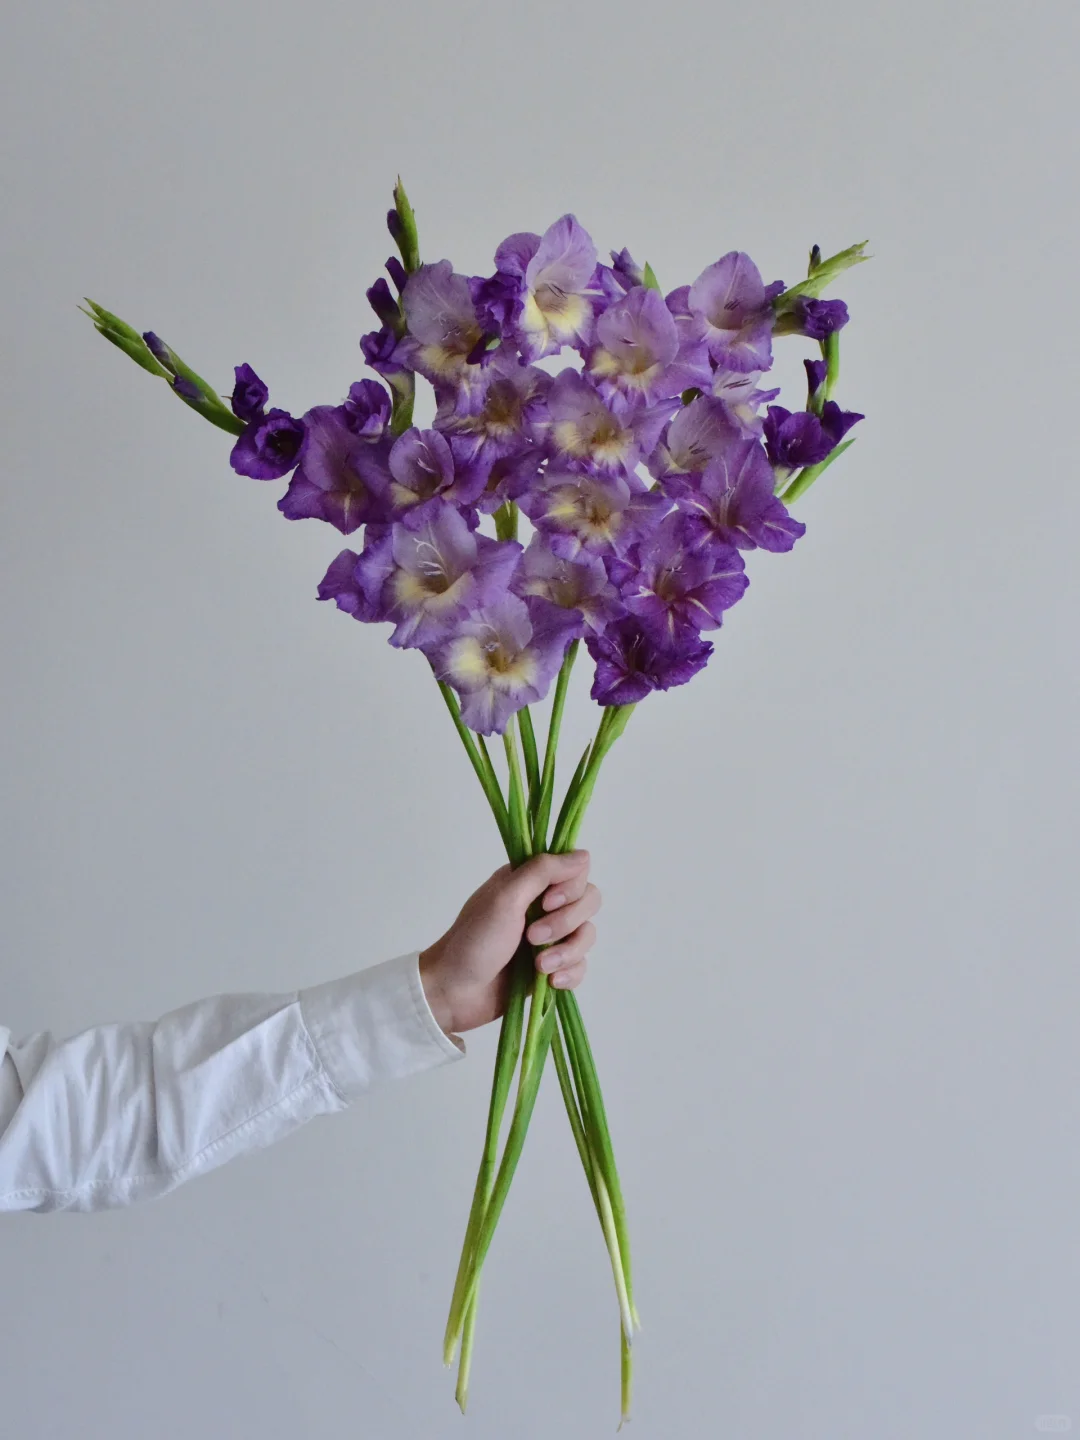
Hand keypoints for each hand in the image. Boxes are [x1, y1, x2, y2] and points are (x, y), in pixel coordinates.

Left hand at [419, 851, 600, 1035]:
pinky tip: (551, 982)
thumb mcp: (505, 898)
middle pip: (588, 901)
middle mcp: (542, 905)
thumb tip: (583, 855)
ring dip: (567, 952)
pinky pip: (581, 965)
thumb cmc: (474, 941)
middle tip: (532, 937)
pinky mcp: (552, 967)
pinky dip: (570, 973)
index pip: (576, 871)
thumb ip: (543, 872)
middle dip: (566, 923)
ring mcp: (550, 937)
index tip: (546, 903)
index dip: (569, 888)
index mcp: (529, 881)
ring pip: (586, 935)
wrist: (455, 993)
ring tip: (540, 966)